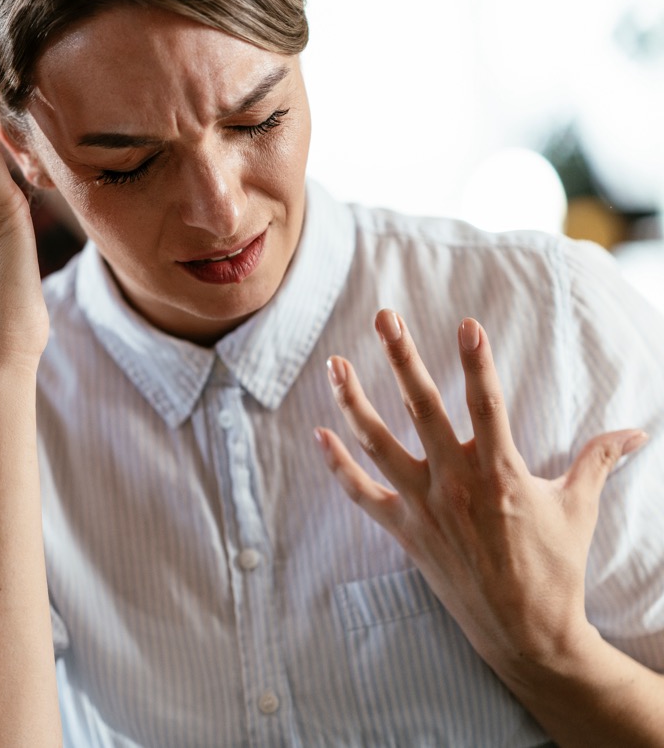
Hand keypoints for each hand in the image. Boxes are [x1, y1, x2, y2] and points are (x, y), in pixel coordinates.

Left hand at [315, 309, 647, 672]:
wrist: (526, 633)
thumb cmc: (555, 568)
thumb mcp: (580, 508)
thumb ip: (598, 460)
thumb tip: (635, 432)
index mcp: (501, 472)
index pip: (488, 404)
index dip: (477, 363)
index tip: (466, 324)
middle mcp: (456, 483)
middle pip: (421, 408)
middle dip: (402, 358)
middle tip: (383, 317)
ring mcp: (424, 506)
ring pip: (378, 443)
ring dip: (353, 402)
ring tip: (334, 364)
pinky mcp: (404, 530)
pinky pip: (361, 493)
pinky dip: (338, 465)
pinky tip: (319, 435)